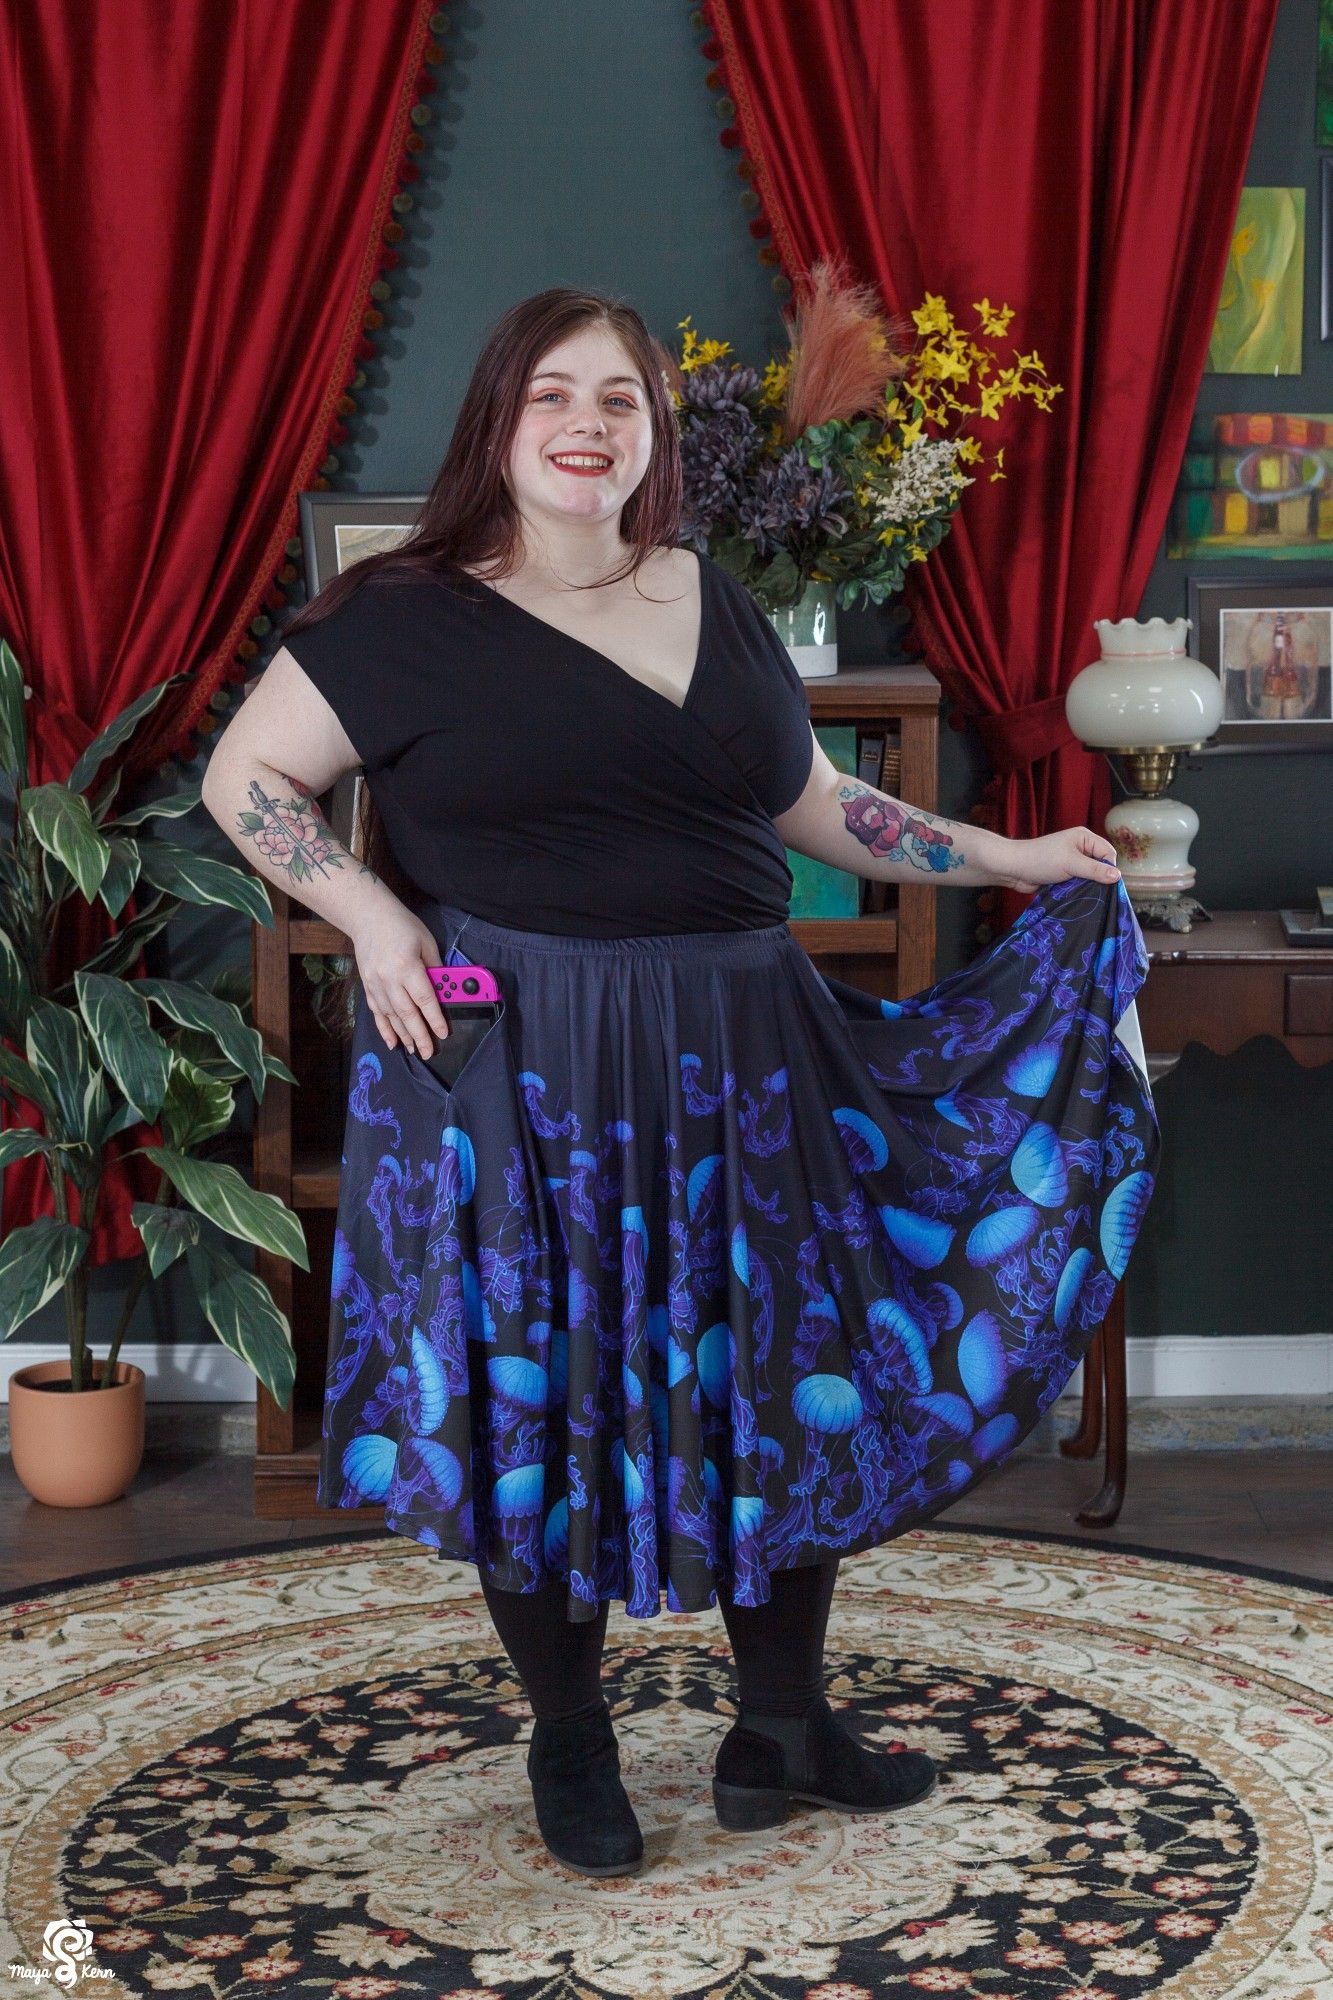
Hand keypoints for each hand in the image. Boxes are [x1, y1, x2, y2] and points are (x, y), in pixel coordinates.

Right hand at [350, 899, 450, 1056]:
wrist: (368, 916)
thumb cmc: (401, 926)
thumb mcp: (426, 942)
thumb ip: (435, 968)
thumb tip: (444, 990)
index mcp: (406, 966)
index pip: (424, 1000)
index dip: (435, 1019)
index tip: (443, 1034)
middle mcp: (388, 979)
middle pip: (407, 1014)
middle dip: (420, 1035)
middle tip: (429, 1052)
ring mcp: (374, 984)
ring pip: (391, 1017)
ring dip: (404, 1036)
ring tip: (415, 1050)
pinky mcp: (367, 986)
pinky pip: (376, 1013)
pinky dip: (384, 1029)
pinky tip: (392, 1042)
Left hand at [993, 827, 1121, 893]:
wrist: (1013, 869)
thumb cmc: (1041, 860)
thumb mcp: (1071, 863)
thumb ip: (1095, 870)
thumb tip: (1118, 876)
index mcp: (1084, 838)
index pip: (1108, 853)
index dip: (1109, 868)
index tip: (1108, 884)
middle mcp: (1080, 848)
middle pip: (1100, 866)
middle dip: (1099, 879)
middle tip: (1098, 893)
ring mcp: (1072, 862)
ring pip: (1090, 877)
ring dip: (1088, 886)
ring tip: (1087, 896)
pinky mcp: (1064, 874)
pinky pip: (1079, 883)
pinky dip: (1079, 890)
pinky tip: (1079, 898)